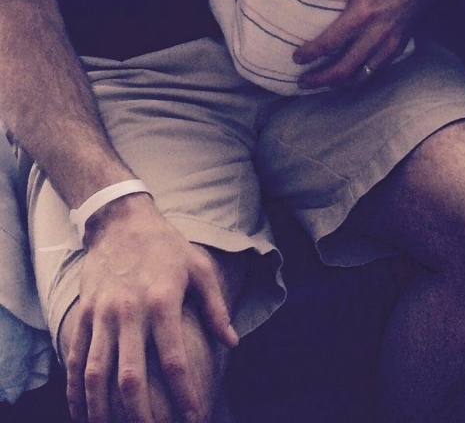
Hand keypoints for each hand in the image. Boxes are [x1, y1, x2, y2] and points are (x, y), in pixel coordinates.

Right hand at [65, 193, 236, 422]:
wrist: (120, 220)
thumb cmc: (166, 246)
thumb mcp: (198, 268)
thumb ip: (215, 307)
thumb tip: (232, 342)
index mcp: (162, 301)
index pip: (173, 359)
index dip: (183, 394)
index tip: (192, 418)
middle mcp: (129, 311)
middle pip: (130, 376)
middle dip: (139, 414)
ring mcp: (102, 314)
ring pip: (96, 374)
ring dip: (102, 409)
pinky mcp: (84, 314)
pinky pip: (75, 359)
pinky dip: (75, 390)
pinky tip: (80, 411)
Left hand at [293, 0, 434, 89]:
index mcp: (363, 13)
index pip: (331, 43)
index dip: (311, 54)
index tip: (296, 58)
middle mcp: (377, 33)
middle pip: (344, 68)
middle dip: (320, 79)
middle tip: (301, 81)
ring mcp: (390, 44)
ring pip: (360, 76)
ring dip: (337, 84)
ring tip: (320, 84)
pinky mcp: (399, 47)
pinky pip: (375, 72)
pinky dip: (357, 79)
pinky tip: (345, 78)